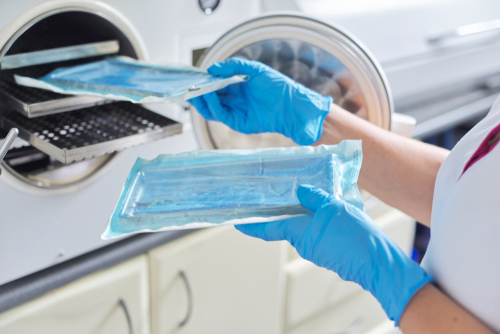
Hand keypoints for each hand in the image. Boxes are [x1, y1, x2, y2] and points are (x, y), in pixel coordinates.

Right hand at [188, 57, 331, 145]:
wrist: (292, 106)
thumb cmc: (278, 87)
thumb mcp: (255, 69)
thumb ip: (234, 67)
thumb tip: (212, 68)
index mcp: (237, 86)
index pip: (215, 84)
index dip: (203, 81)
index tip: (192, 76)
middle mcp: (234, 100)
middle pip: (209, 97)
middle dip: (197, 91)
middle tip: (187, 85)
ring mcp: (235, 112)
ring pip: (210, 108)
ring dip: (200, 99)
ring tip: (194, 90)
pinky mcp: (237, 122)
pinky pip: (220, 114)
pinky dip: (211, 105)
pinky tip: (208, 94)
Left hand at [236, 185, 432, 323]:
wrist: (378, 262)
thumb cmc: (355, 237)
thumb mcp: (334, 208)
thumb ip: (315, 198)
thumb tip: (301, 192)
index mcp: (300, 233)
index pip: (269, 228)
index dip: (251, 224)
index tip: (238, 221)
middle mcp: (305, 244)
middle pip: (287, 225)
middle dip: (283, 211)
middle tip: (279, 194)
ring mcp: (318, 250)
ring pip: (305, 227)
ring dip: (304, 214)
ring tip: (311, 195)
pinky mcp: (331, 252)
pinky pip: (319, 233)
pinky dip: (318, 220)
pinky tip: (328, 209)